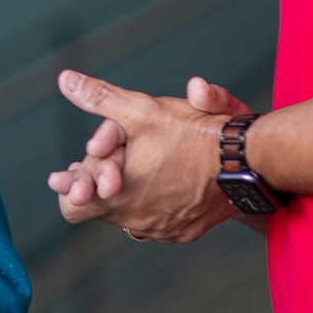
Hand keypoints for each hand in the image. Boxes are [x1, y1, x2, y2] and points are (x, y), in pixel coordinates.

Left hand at [44, 72, 244, 242]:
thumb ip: (99, 97)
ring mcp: (163, 229)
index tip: (71, 171)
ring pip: (130, 213)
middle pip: (101, 207)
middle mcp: (138, 221)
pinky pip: (158, 220)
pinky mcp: (185, 232)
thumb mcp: (142, 110)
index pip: (72, 207)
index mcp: (119, 197)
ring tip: (136, 164)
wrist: (248, 161)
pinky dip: (155, 202)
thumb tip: (65, 80)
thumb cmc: (195, 135)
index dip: (73, 185)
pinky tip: (162, 179)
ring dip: (129, 191)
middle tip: (107, 157)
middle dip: (102, 180)